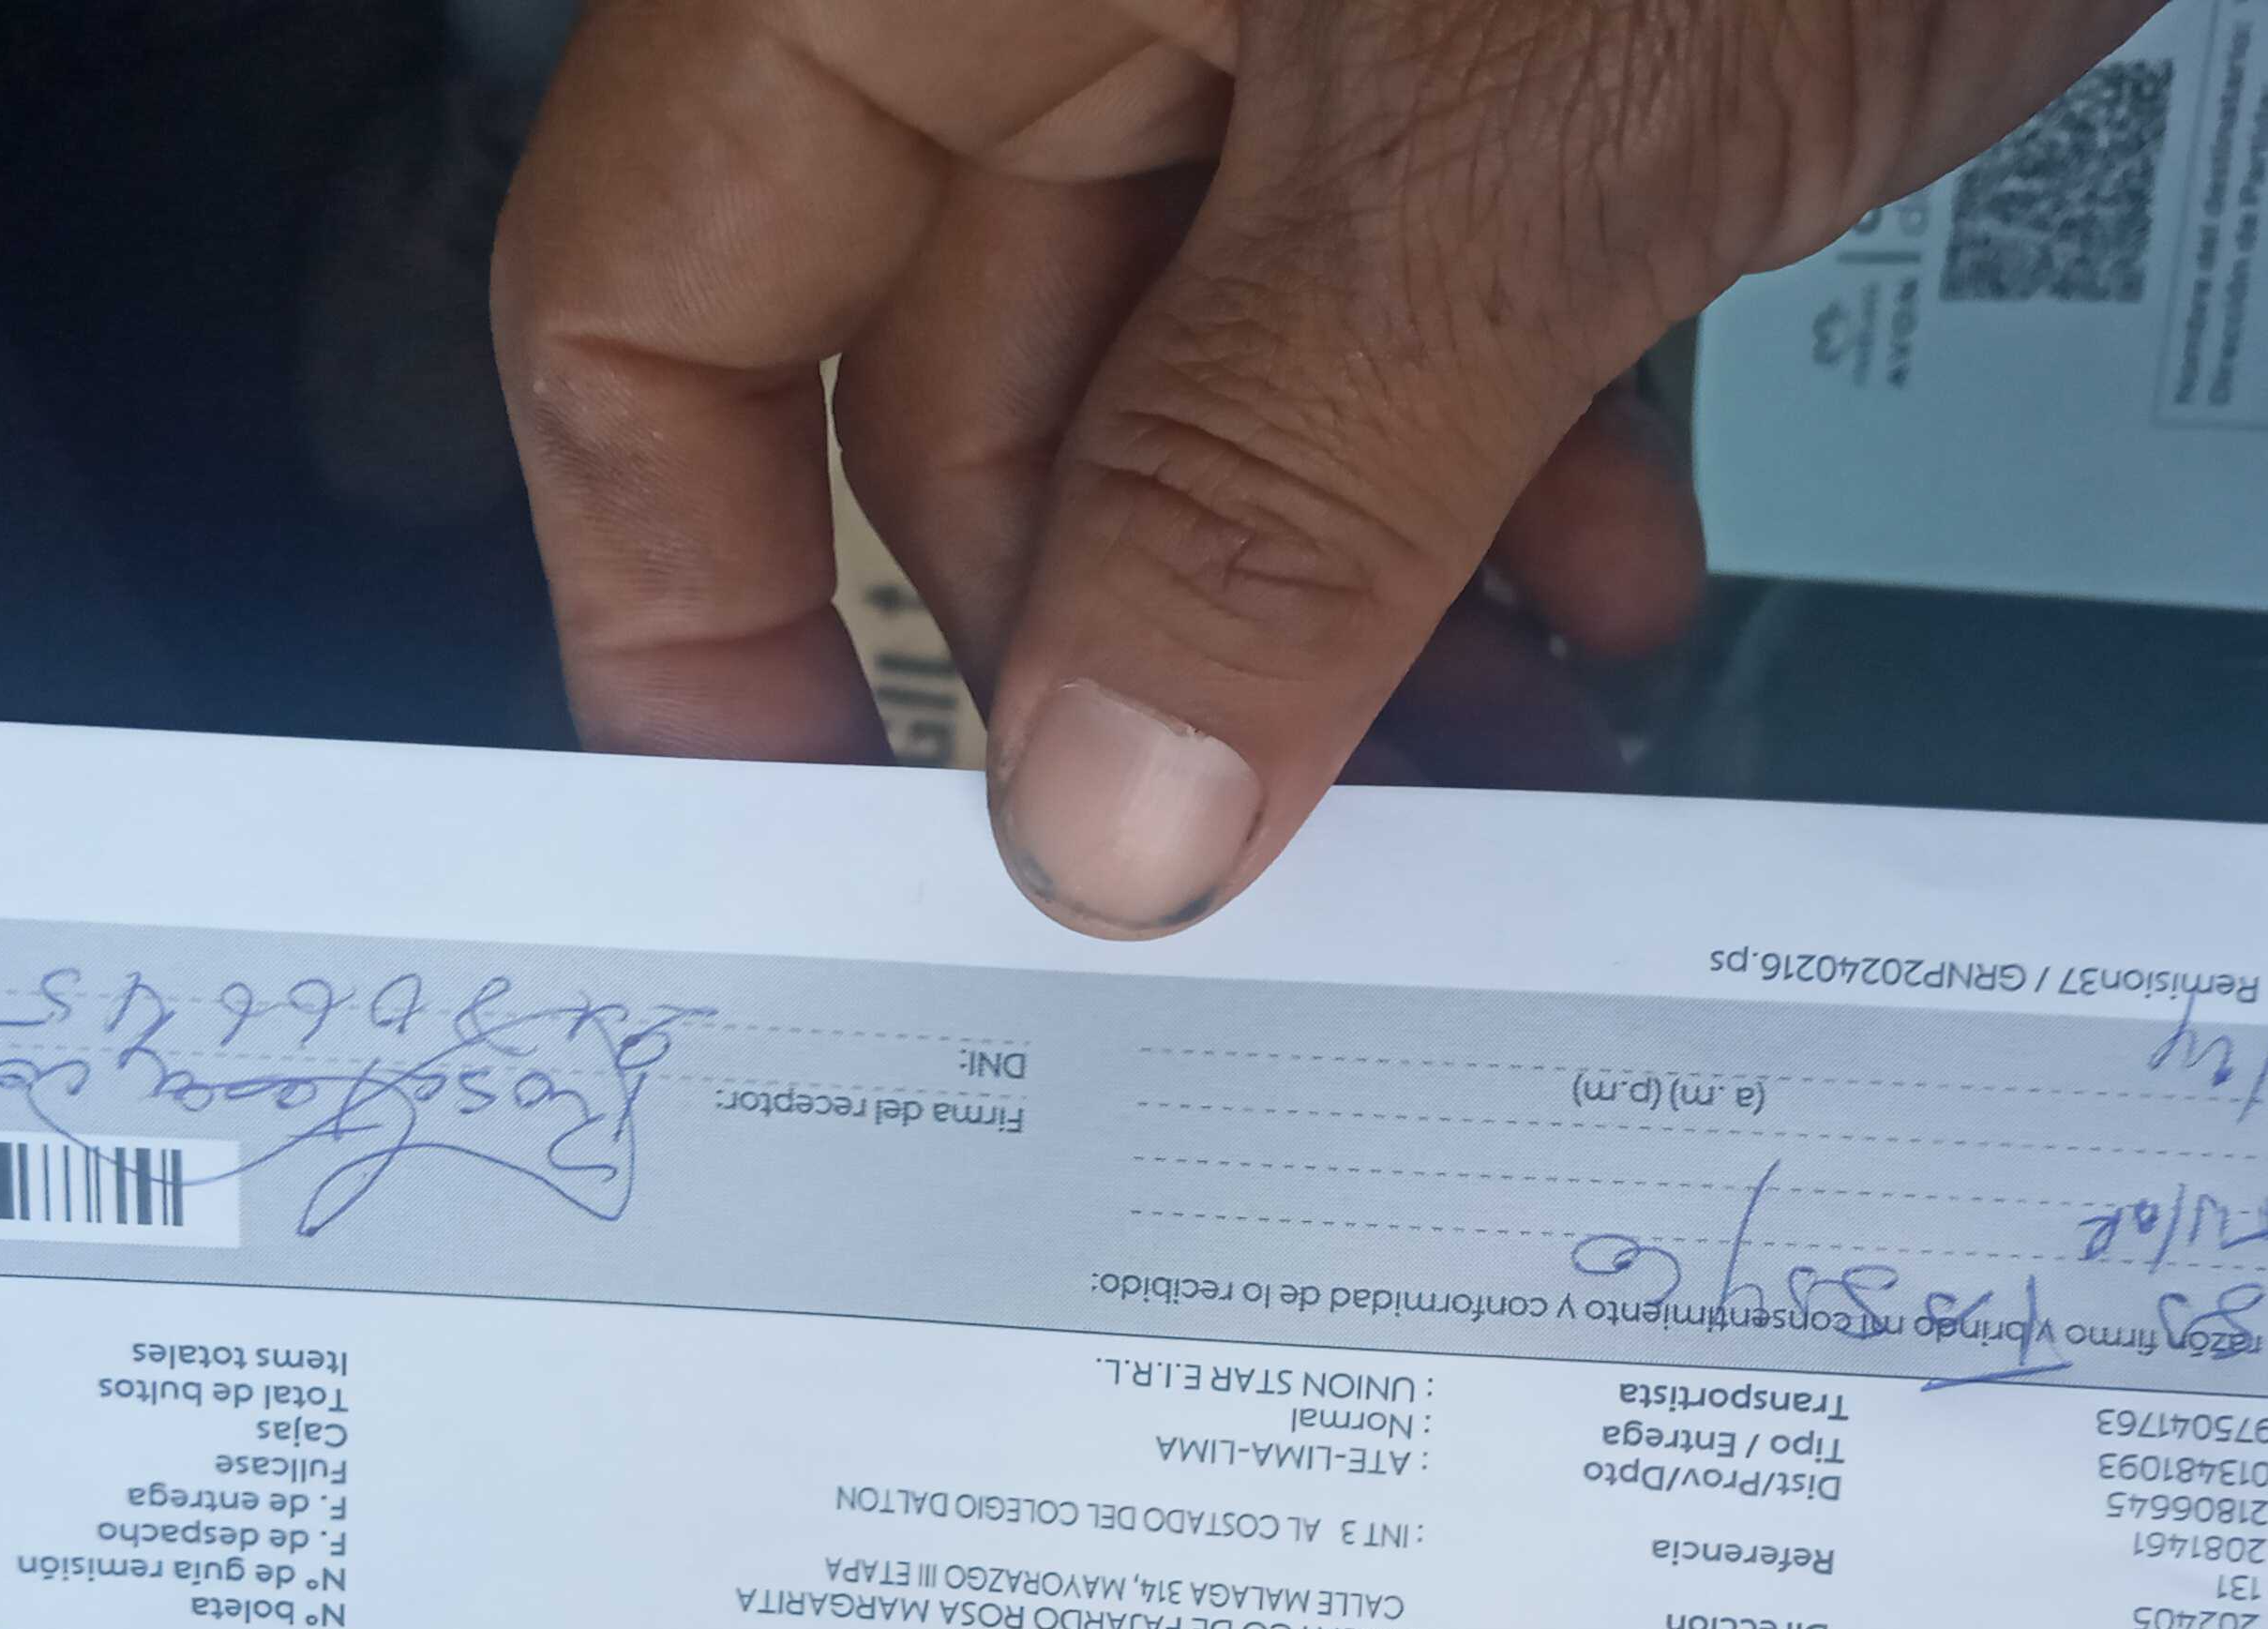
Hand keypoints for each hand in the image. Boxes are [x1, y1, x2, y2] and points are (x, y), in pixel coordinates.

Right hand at [494, 0, 2151, 934]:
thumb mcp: (1521, 138)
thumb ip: (1281, 485)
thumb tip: (1107, 820)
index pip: (654, 288)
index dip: (684, 602)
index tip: (812, 867)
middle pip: (952, 387)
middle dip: (1112, 677)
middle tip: (1254, 901)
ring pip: (1206, 380)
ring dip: (1329, 624)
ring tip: (1500, 791)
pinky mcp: (1483, 21)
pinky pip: (1405, 297)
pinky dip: (1491, 471)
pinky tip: (1613, 602)